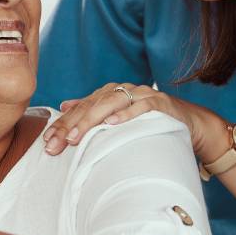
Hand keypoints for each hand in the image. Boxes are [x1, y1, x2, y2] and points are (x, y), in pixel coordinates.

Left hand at [42, 82, 228, 159]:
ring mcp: (140, 94)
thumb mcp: (118, 118)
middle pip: (91, 106)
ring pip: (110, 104)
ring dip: (92, 120)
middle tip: (56, 144)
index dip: (62, 124)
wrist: (188, 122)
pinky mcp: (158, 102)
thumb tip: (64, 105)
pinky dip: (126, 115)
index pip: (80, 108)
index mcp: (108, 94)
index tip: (47, 142)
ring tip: (76, 137)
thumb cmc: (149, 123)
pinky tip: (112, 124)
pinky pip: (140, 107)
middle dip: (71, 126)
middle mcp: (122, 91)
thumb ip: (93, 110)